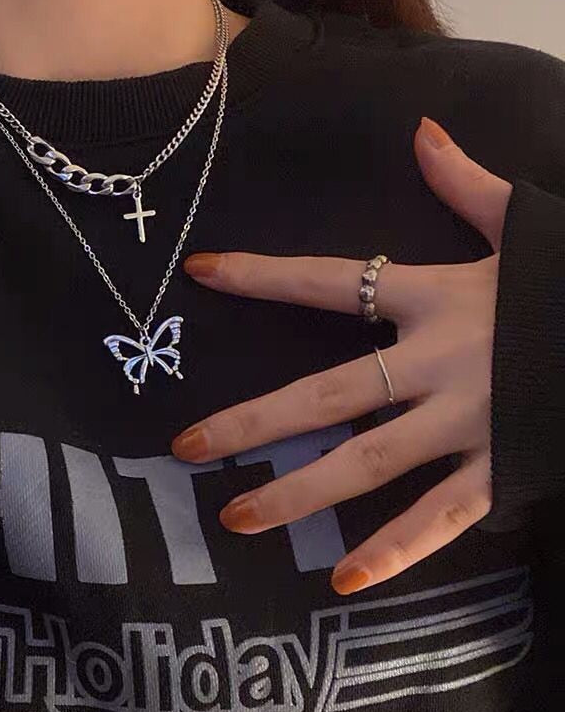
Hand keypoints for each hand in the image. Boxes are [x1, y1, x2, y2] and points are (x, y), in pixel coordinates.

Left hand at [172, 117, 512, 595]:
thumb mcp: (523, 226)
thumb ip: (464, 184)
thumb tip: (422, 131)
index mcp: (435, 297)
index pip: (330, 282)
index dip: (263, 276)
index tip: (201, 273)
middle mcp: (439, 362)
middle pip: (327, 394)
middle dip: (255, 421)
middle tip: (188, 447)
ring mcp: (469, 422)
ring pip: (368, 463)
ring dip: (300, 493)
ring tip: (237, 518)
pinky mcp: (505, 468)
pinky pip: (443, 517)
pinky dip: (397, 550)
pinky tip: (344, 580)